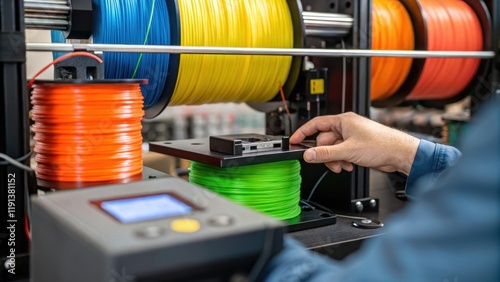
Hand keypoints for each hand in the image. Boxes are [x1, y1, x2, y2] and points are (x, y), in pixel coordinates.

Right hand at [290, 112, 419, 174]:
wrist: (400, 153)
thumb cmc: (381, 145)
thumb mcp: (347, 151)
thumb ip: (325, 153)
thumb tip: (308, 154)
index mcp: (343, 121)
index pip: (316, 124)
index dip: (303, 133)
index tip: (294, 141)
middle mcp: (346, 127)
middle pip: (324, 140)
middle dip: (325, 154)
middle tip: (327, 163)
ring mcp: (352, 136)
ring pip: (333, 149)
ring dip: (335, 159)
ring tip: (343, 166)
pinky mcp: (357, 146)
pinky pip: (342, 153)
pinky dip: (342, 160)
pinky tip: (349, 165)